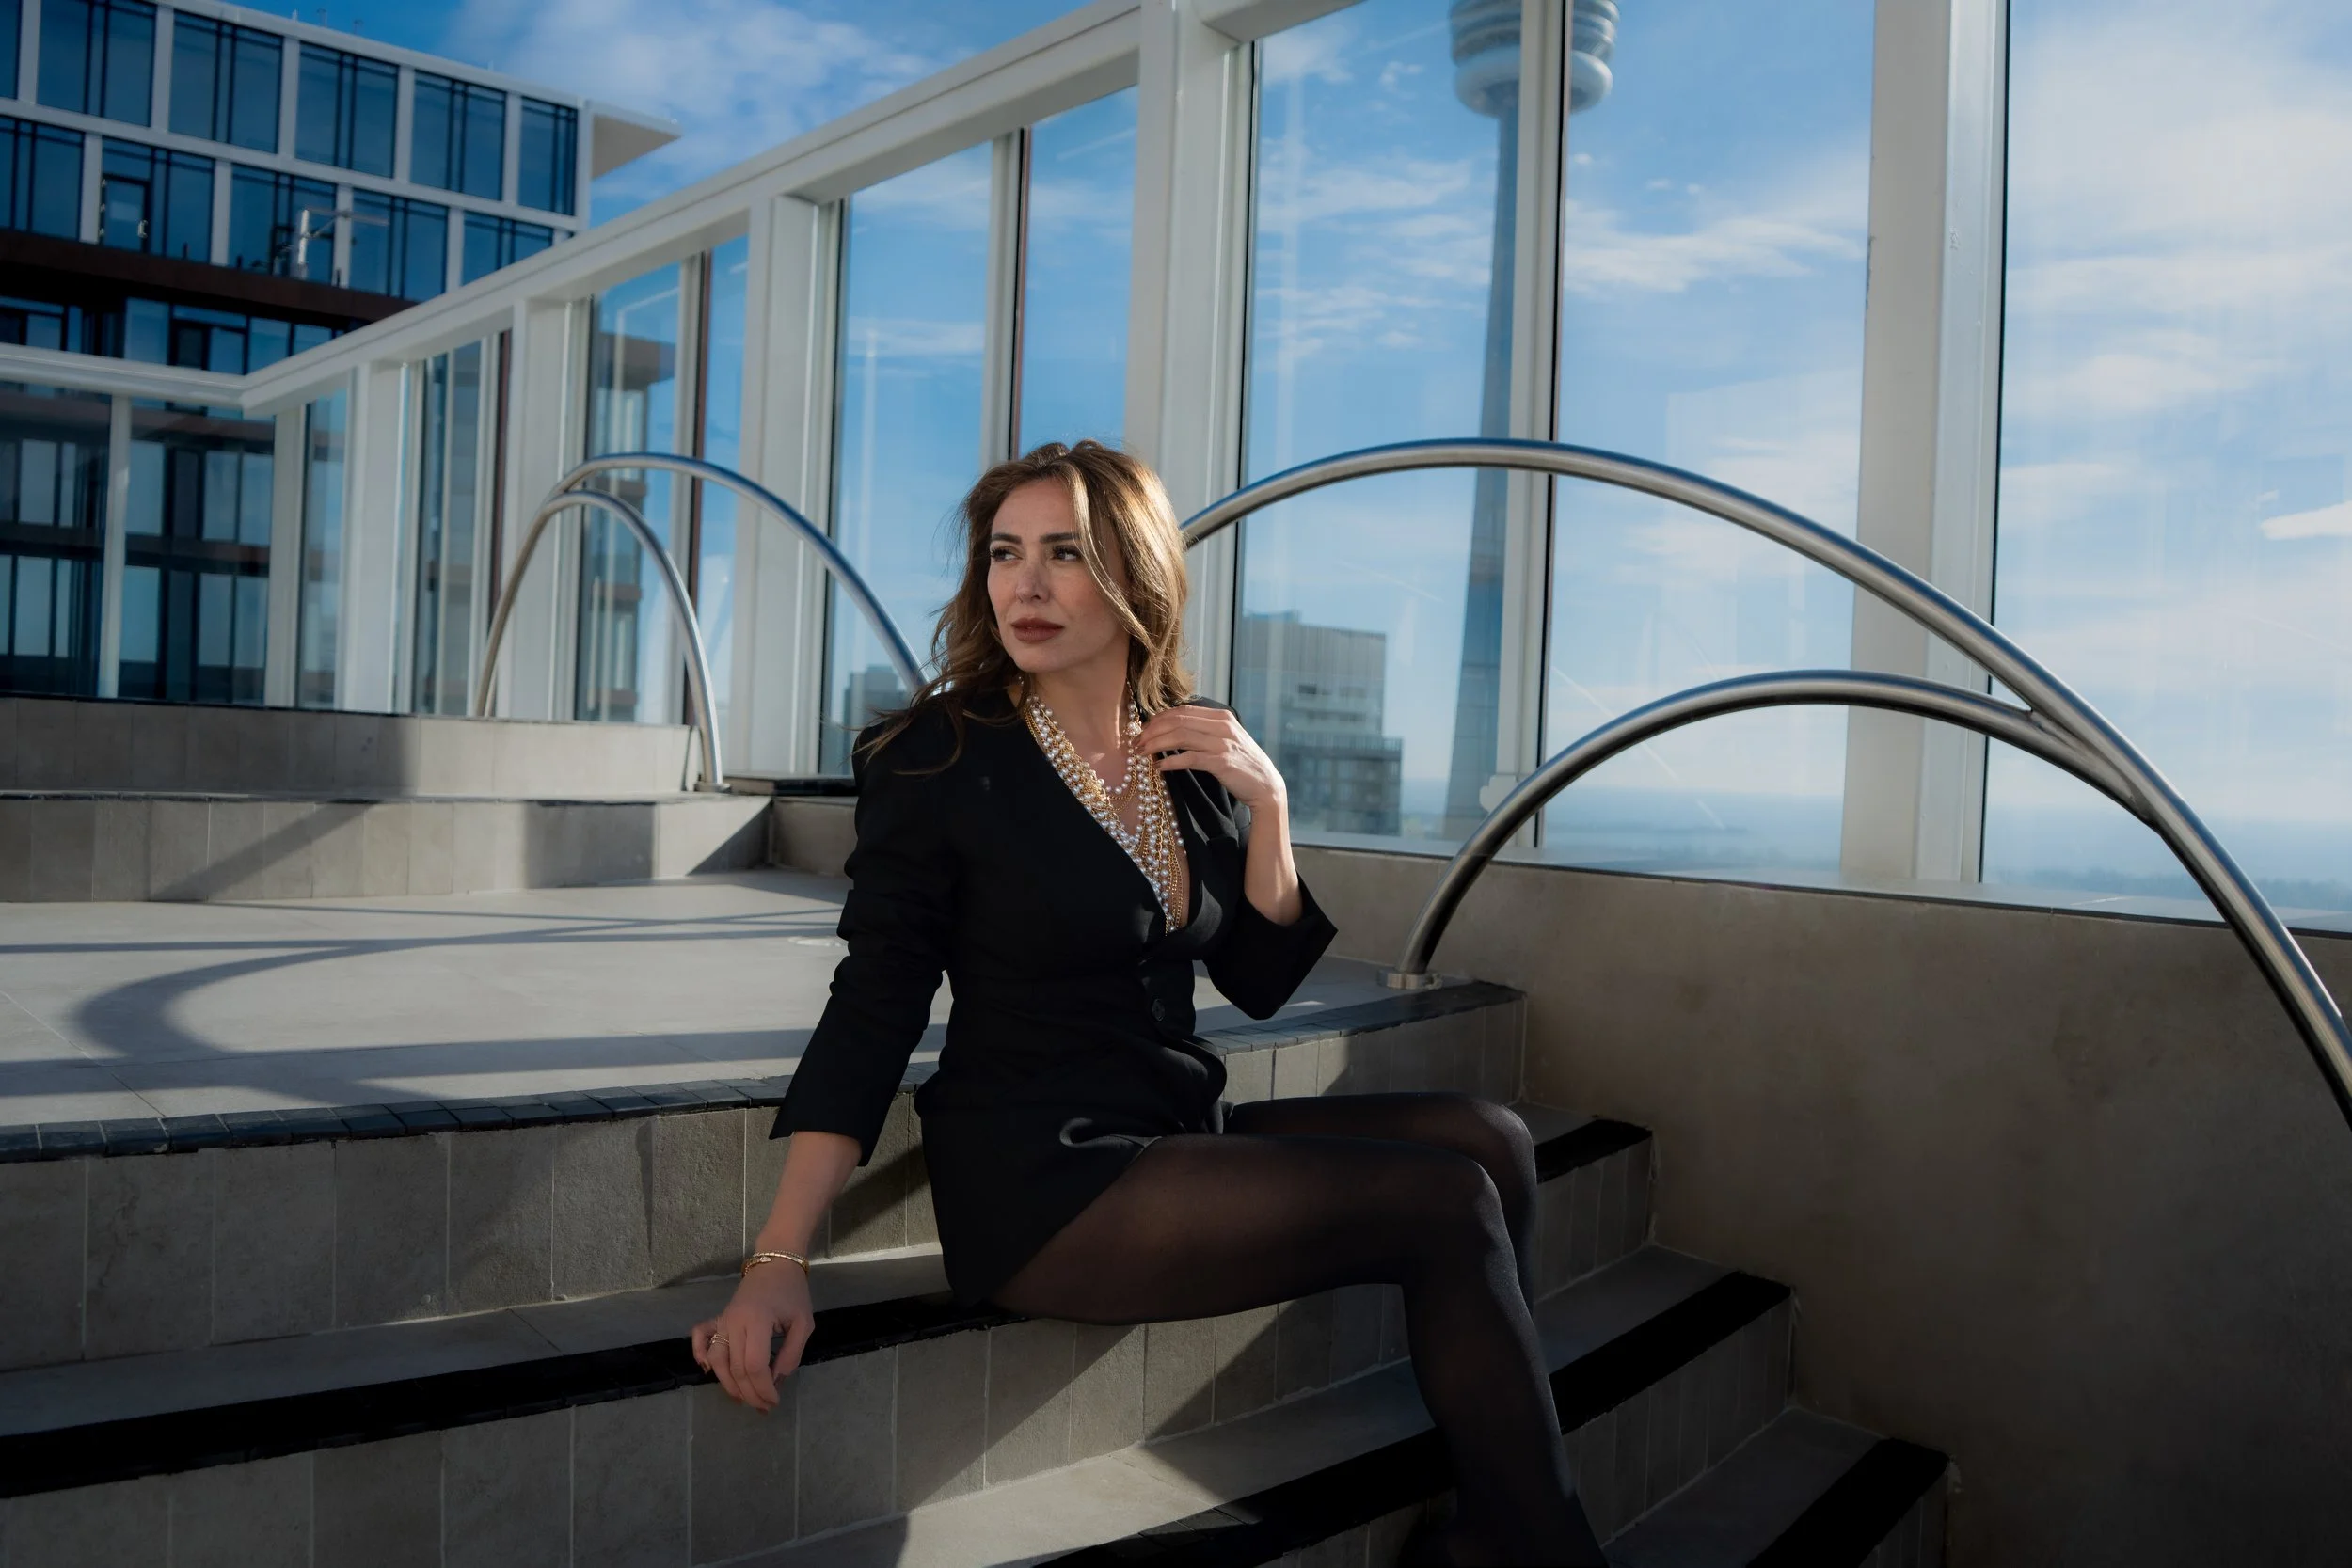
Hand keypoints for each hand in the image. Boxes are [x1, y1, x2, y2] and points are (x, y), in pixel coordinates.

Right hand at [692, 1261, 813, 1411]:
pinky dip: (699, 1352)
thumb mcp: (803, 1324)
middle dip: (749, 1393)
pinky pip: (701, 1336)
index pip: (755, 1366)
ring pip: (717, 1359)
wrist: (776, 1264)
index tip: (774, 1401)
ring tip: (743, 1399)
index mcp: (757, 1321)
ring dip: (727, 1384)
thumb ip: (791, 1354)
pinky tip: (706, 1370)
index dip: (763, 1388)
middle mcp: (734, 1322)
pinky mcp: (718, 1317)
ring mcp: (723, 1319)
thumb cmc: (793, 1293)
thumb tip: (776, 1380)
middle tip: (763, 1407)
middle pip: (736, 1368)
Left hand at [1139, 705, 1287, 815]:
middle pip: (1177, 720)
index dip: (1158, 718)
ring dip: (1156, 744)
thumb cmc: (1242, 765)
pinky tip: (1160, 768)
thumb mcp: (1225, 740)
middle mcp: (1222, 726)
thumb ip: (1204, 732)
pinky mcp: (1221, 762)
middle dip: (1152, 730)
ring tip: (1142, 753)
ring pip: (1180, 736)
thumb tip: (1172, 731)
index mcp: (1221, 717)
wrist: (1266, 786)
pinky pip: (1189, 758)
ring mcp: (1222, 743)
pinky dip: (1171, 762)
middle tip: (1137, 743)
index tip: (1143, 730)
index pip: (1182, 710)